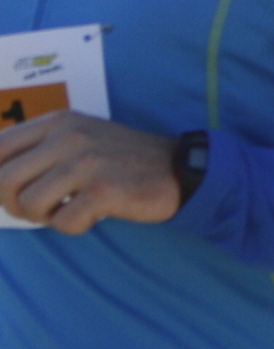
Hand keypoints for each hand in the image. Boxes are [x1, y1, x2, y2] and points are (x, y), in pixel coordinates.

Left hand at [0, 114, 184, 233]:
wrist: (181, 169)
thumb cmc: (122, 160)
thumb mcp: (78, 138)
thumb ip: (39, 148)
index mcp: (58, 122)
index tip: (11, 192)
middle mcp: (69, 137)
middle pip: (4, 180)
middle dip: (13, 204)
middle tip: (38, 209)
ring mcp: (87, 163)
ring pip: (29, 204)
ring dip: (43, 217)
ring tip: (65, 211)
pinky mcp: (105, 191)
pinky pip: (63, 222)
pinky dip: (73, 227)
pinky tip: (91, 216)